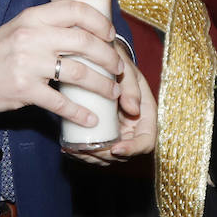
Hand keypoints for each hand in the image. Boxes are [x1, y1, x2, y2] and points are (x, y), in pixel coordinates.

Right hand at [0, 0, 122, 123]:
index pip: (76, 11)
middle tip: (118, 69)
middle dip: (109, 57)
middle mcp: (32, 36)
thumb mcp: (20, 29)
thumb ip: (48, 27)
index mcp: (34, 17)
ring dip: (101, 85)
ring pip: (78, 73)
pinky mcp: (23, 90)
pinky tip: (90, 118)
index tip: (110, 35)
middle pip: (84, 43)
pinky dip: (79, 112)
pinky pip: (60, 102)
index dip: (100, 22)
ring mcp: (28, 63)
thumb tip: (86, 31)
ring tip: (112, 93)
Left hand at [68, 47, 157, 164]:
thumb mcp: (126, 71)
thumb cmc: (117, 63)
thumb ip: (130, 86)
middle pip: (125, 154)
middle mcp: (134, 127)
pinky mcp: (104, 131)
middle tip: (85, 150)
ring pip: (109, 156)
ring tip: (75, 150)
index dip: (133, 149)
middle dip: (105, 156)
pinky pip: (97, 148)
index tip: (115, 148)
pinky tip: (70, 148)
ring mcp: (119, 131)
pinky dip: (84, 152)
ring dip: (92, 158)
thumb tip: (134, 110)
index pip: (146, 142)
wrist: (103, 59)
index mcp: (146, 115)